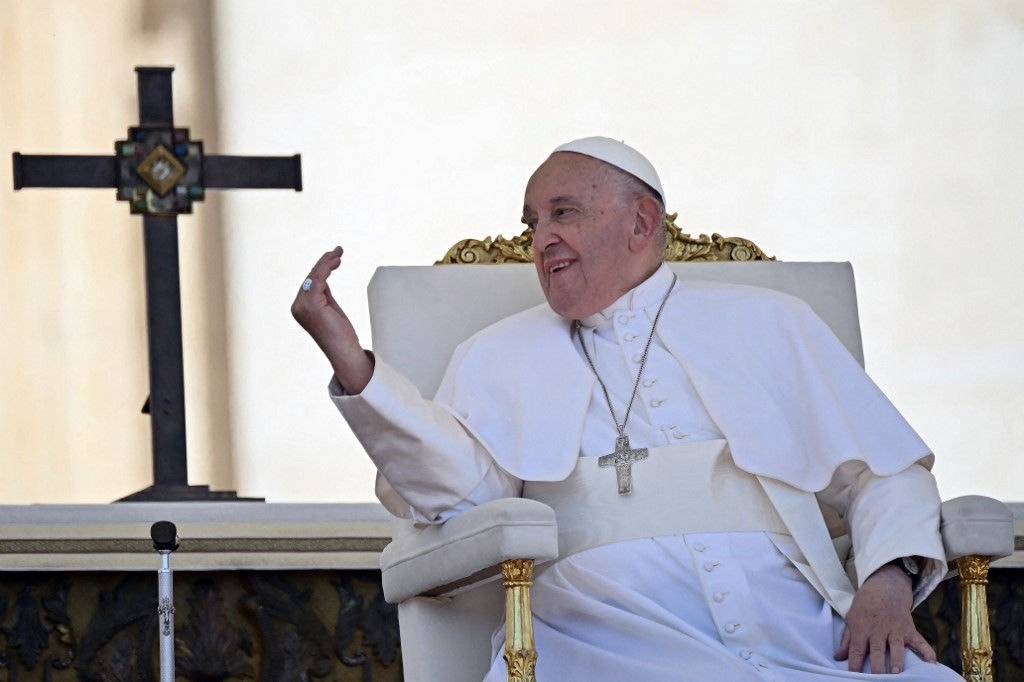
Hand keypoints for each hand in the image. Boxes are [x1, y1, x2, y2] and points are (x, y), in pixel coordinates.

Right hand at [291, 246, 372, 392]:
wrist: (344, 351)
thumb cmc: (341, 334)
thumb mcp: (330, 308)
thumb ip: (324, 294)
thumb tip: (322, 277)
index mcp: (300, 308)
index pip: (310, 283)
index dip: (322, 268)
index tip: (335, 257)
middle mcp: (297, 307)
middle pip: (310, 278)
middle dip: (324, 263)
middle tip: (338, 251)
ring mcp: (302, 306)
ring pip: (313, 276)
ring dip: (326, 262)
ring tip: (338, 253)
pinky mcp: (310, 305)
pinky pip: (317, 280)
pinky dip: (326, 268)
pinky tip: (335, 261)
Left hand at [834, 564, 935, 673]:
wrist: (885, 587)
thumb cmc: (865, 605)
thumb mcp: (851, 618)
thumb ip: (846, 640)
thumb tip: (838, 657)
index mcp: (861, 628)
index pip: (857, 649)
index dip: (855, 664)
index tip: (853, 676)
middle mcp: (878, 629)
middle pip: (877, 651)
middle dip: (878, 666)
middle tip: (877, 679)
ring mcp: (895, 629)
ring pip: (896, 647)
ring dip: (897, 660)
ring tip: (897, 673)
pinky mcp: (908, 628)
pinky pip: (919, 641)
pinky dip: (927, 651)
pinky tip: (931, 662)